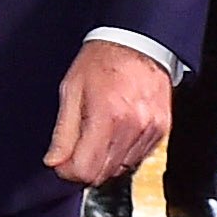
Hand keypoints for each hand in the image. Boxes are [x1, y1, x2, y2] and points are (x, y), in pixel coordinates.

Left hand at [44, 40, 173, 186]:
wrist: (138, 42)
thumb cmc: (103, 60)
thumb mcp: (71, 90)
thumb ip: (63, 131)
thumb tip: (54, 161)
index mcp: (107, 116)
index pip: (85, 170)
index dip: (68, 171)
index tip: (61, 161)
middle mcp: (133, 127)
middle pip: (103, 174)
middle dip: (85, 166)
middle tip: (77, 148)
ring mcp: (150, 130)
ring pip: (121, 169)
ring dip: (105, 160)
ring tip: (99, 134)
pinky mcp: (161, 130)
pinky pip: (138, 158)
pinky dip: (123, 152)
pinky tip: (117, 132)